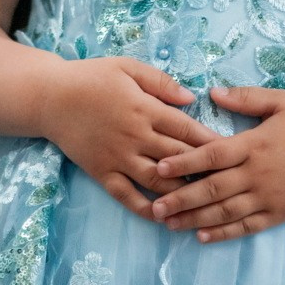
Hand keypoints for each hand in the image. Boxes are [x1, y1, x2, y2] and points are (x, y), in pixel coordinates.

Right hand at [41, 57, 217, 217]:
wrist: (50, 98)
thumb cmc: (91, 78)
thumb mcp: (127, 67)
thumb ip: (160, 82)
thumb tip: (191, 99)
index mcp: (143, 108)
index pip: (186, 129)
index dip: (211, 142)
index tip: (234, 152)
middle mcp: (134, 136)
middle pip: (177, 158)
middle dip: (205, 171)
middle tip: (229, 183)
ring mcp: (118, 157)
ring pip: (157, 181)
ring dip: (182, 194)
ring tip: (205, 204)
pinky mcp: (102, 172)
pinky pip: (127, 196)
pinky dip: (147, 209)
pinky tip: (164, 218)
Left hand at [151, 84, 284, 241]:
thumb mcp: (280, 101)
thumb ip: (245, 97)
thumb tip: (212, 92)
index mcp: (253, 144)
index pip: (211, 155)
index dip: (184, 162)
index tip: (160, 167)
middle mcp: (257, 174)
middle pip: (212, 189)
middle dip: (180, 199)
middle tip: (154, 207)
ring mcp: (268, 197)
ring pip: (225, 212)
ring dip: (194, 219)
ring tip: (169, 224)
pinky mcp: (279, 214)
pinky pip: (246, 226)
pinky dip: (223, 233)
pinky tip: (202, 236)